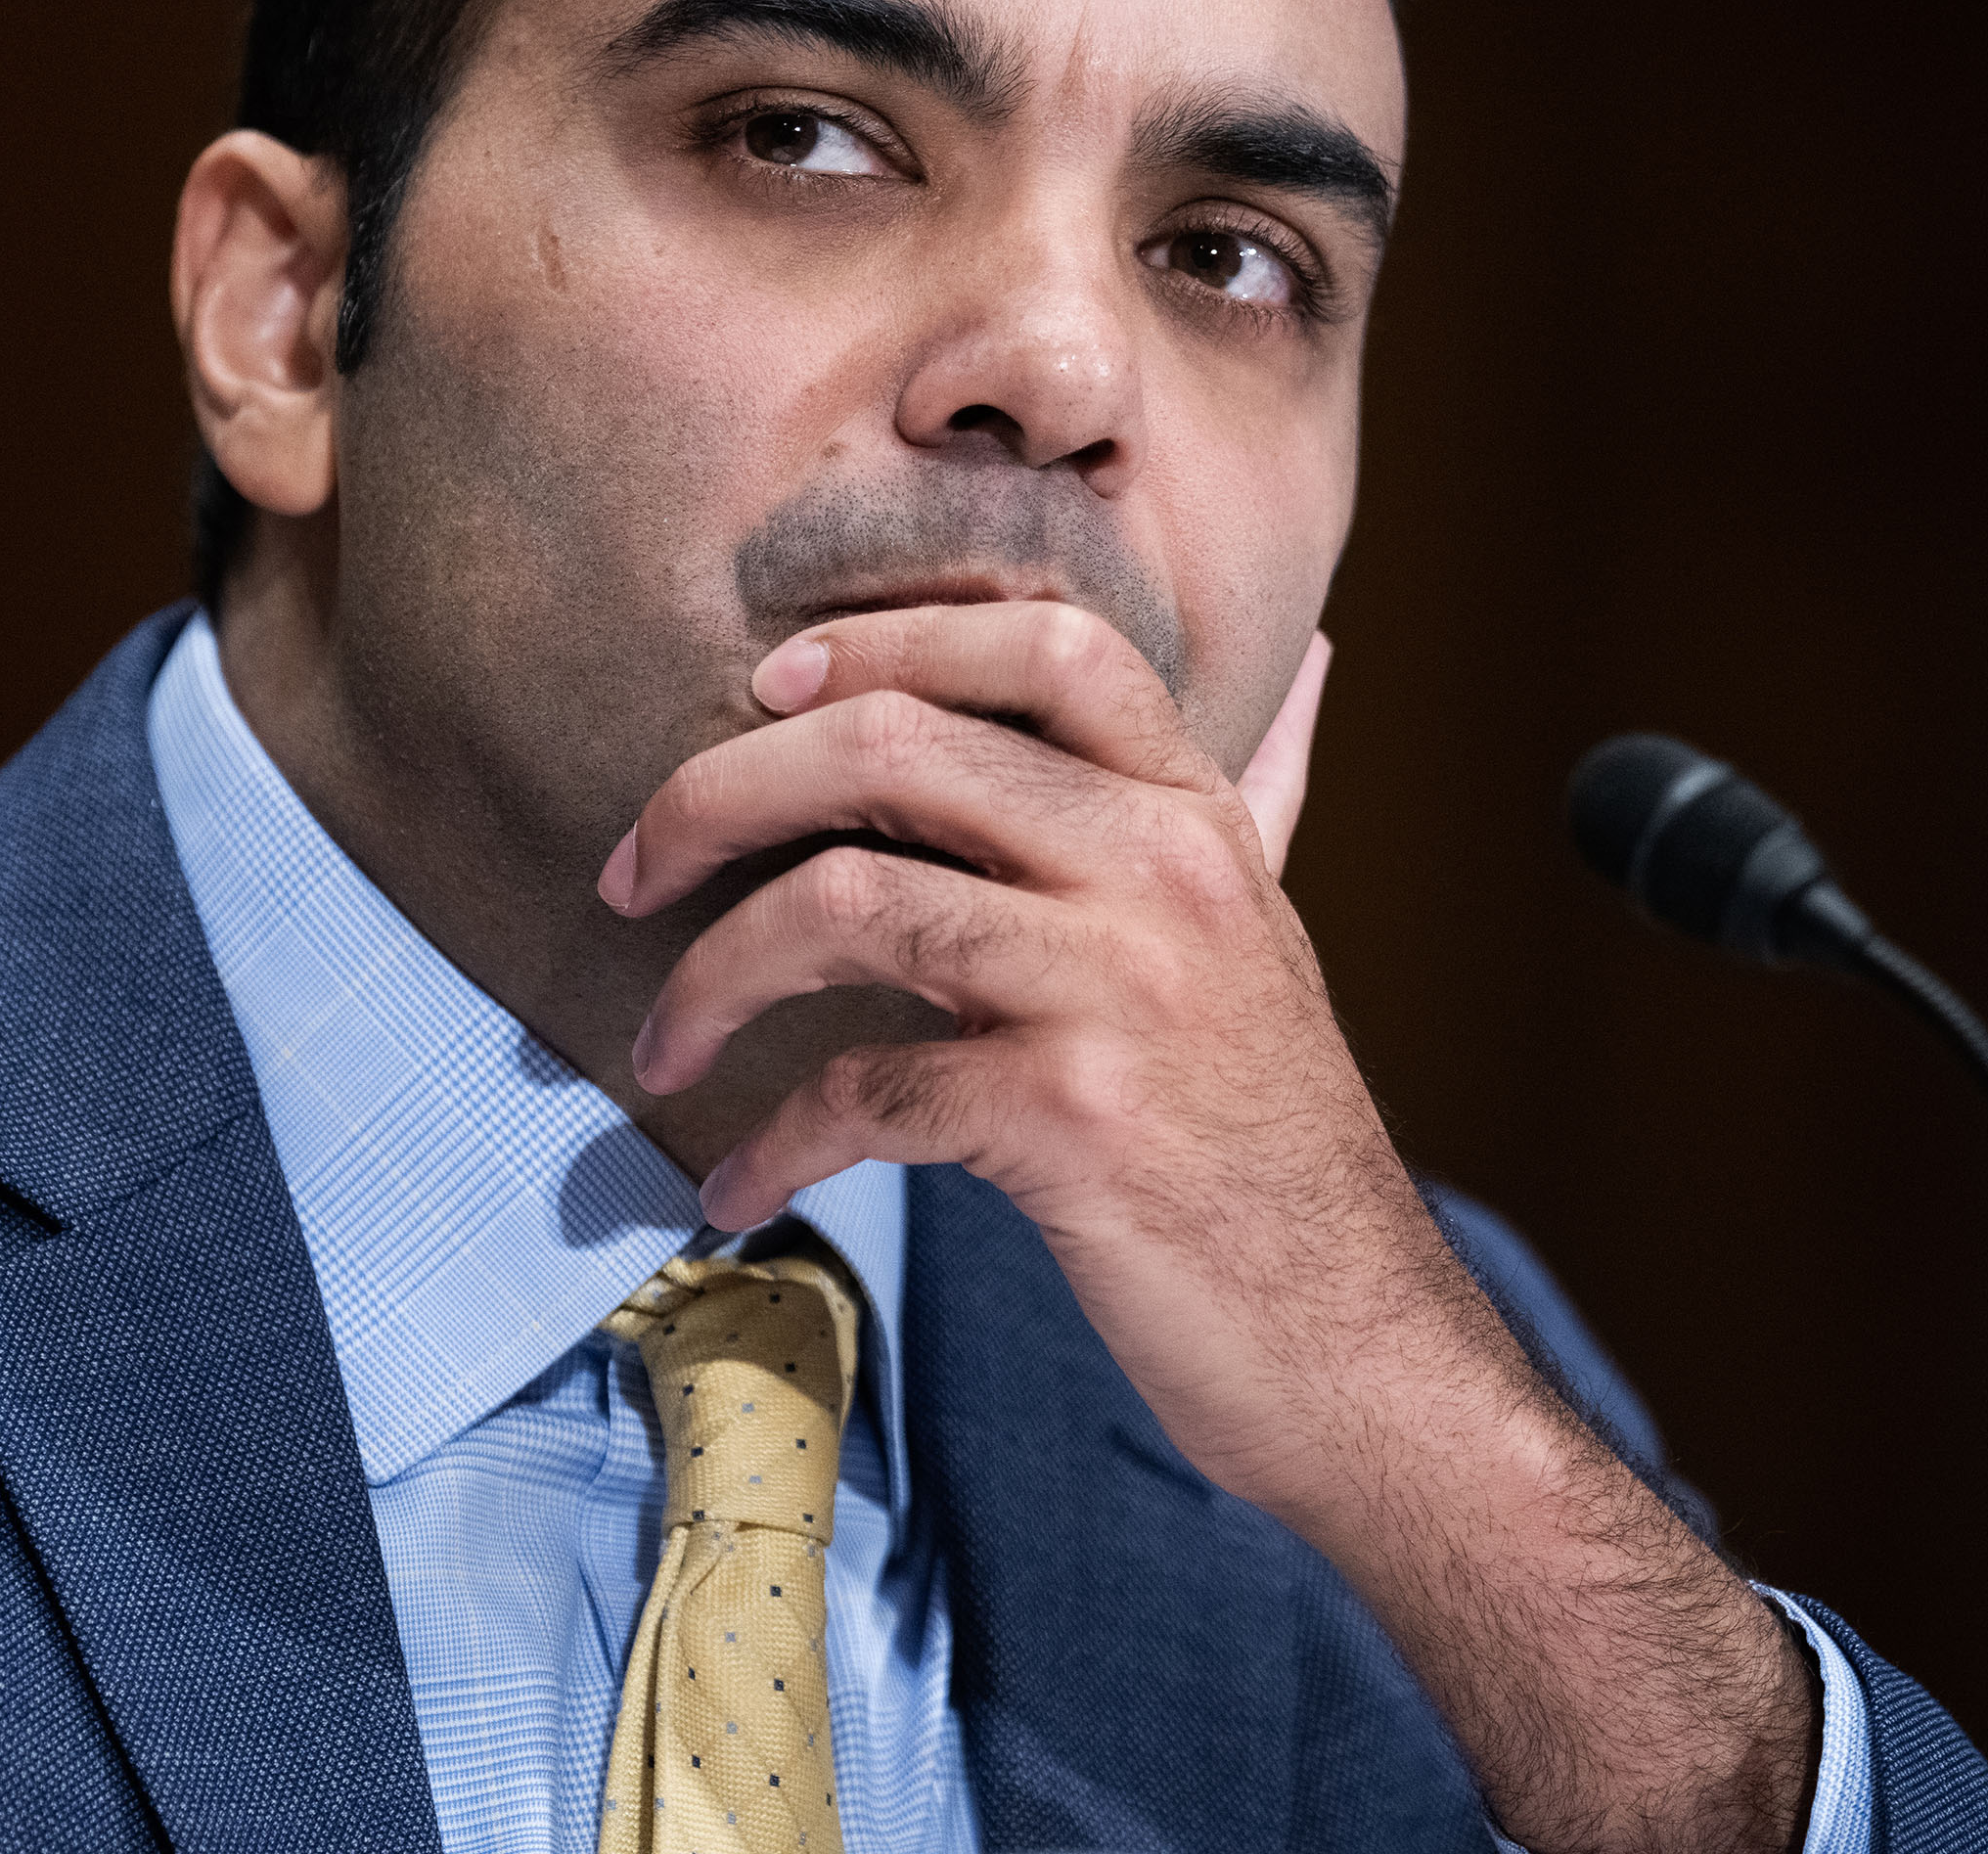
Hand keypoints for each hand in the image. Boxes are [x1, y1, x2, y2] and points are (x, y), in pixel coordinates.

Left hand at [607, 600, 1397, 1514]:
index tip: (761, 688)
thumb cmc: (1276, 1147)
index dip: (883, 639)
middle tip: (630, 873)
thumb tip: (1306, 661)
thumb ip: (1255, 798)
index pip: (1042, 644)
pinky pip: (862, 1091)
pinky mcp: (1068, 1120)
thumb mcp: (1269, 938)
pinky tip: (734, 1189)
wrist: (1357, 1349)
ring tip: (658, 1044)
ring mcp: (1118, 991)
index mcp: (1197, 816)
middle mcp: (1162, 875)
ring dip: (711, 974)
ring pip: (850, 900)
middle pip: (895, 744)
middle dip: (719, 794)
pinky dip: (770, 1143)